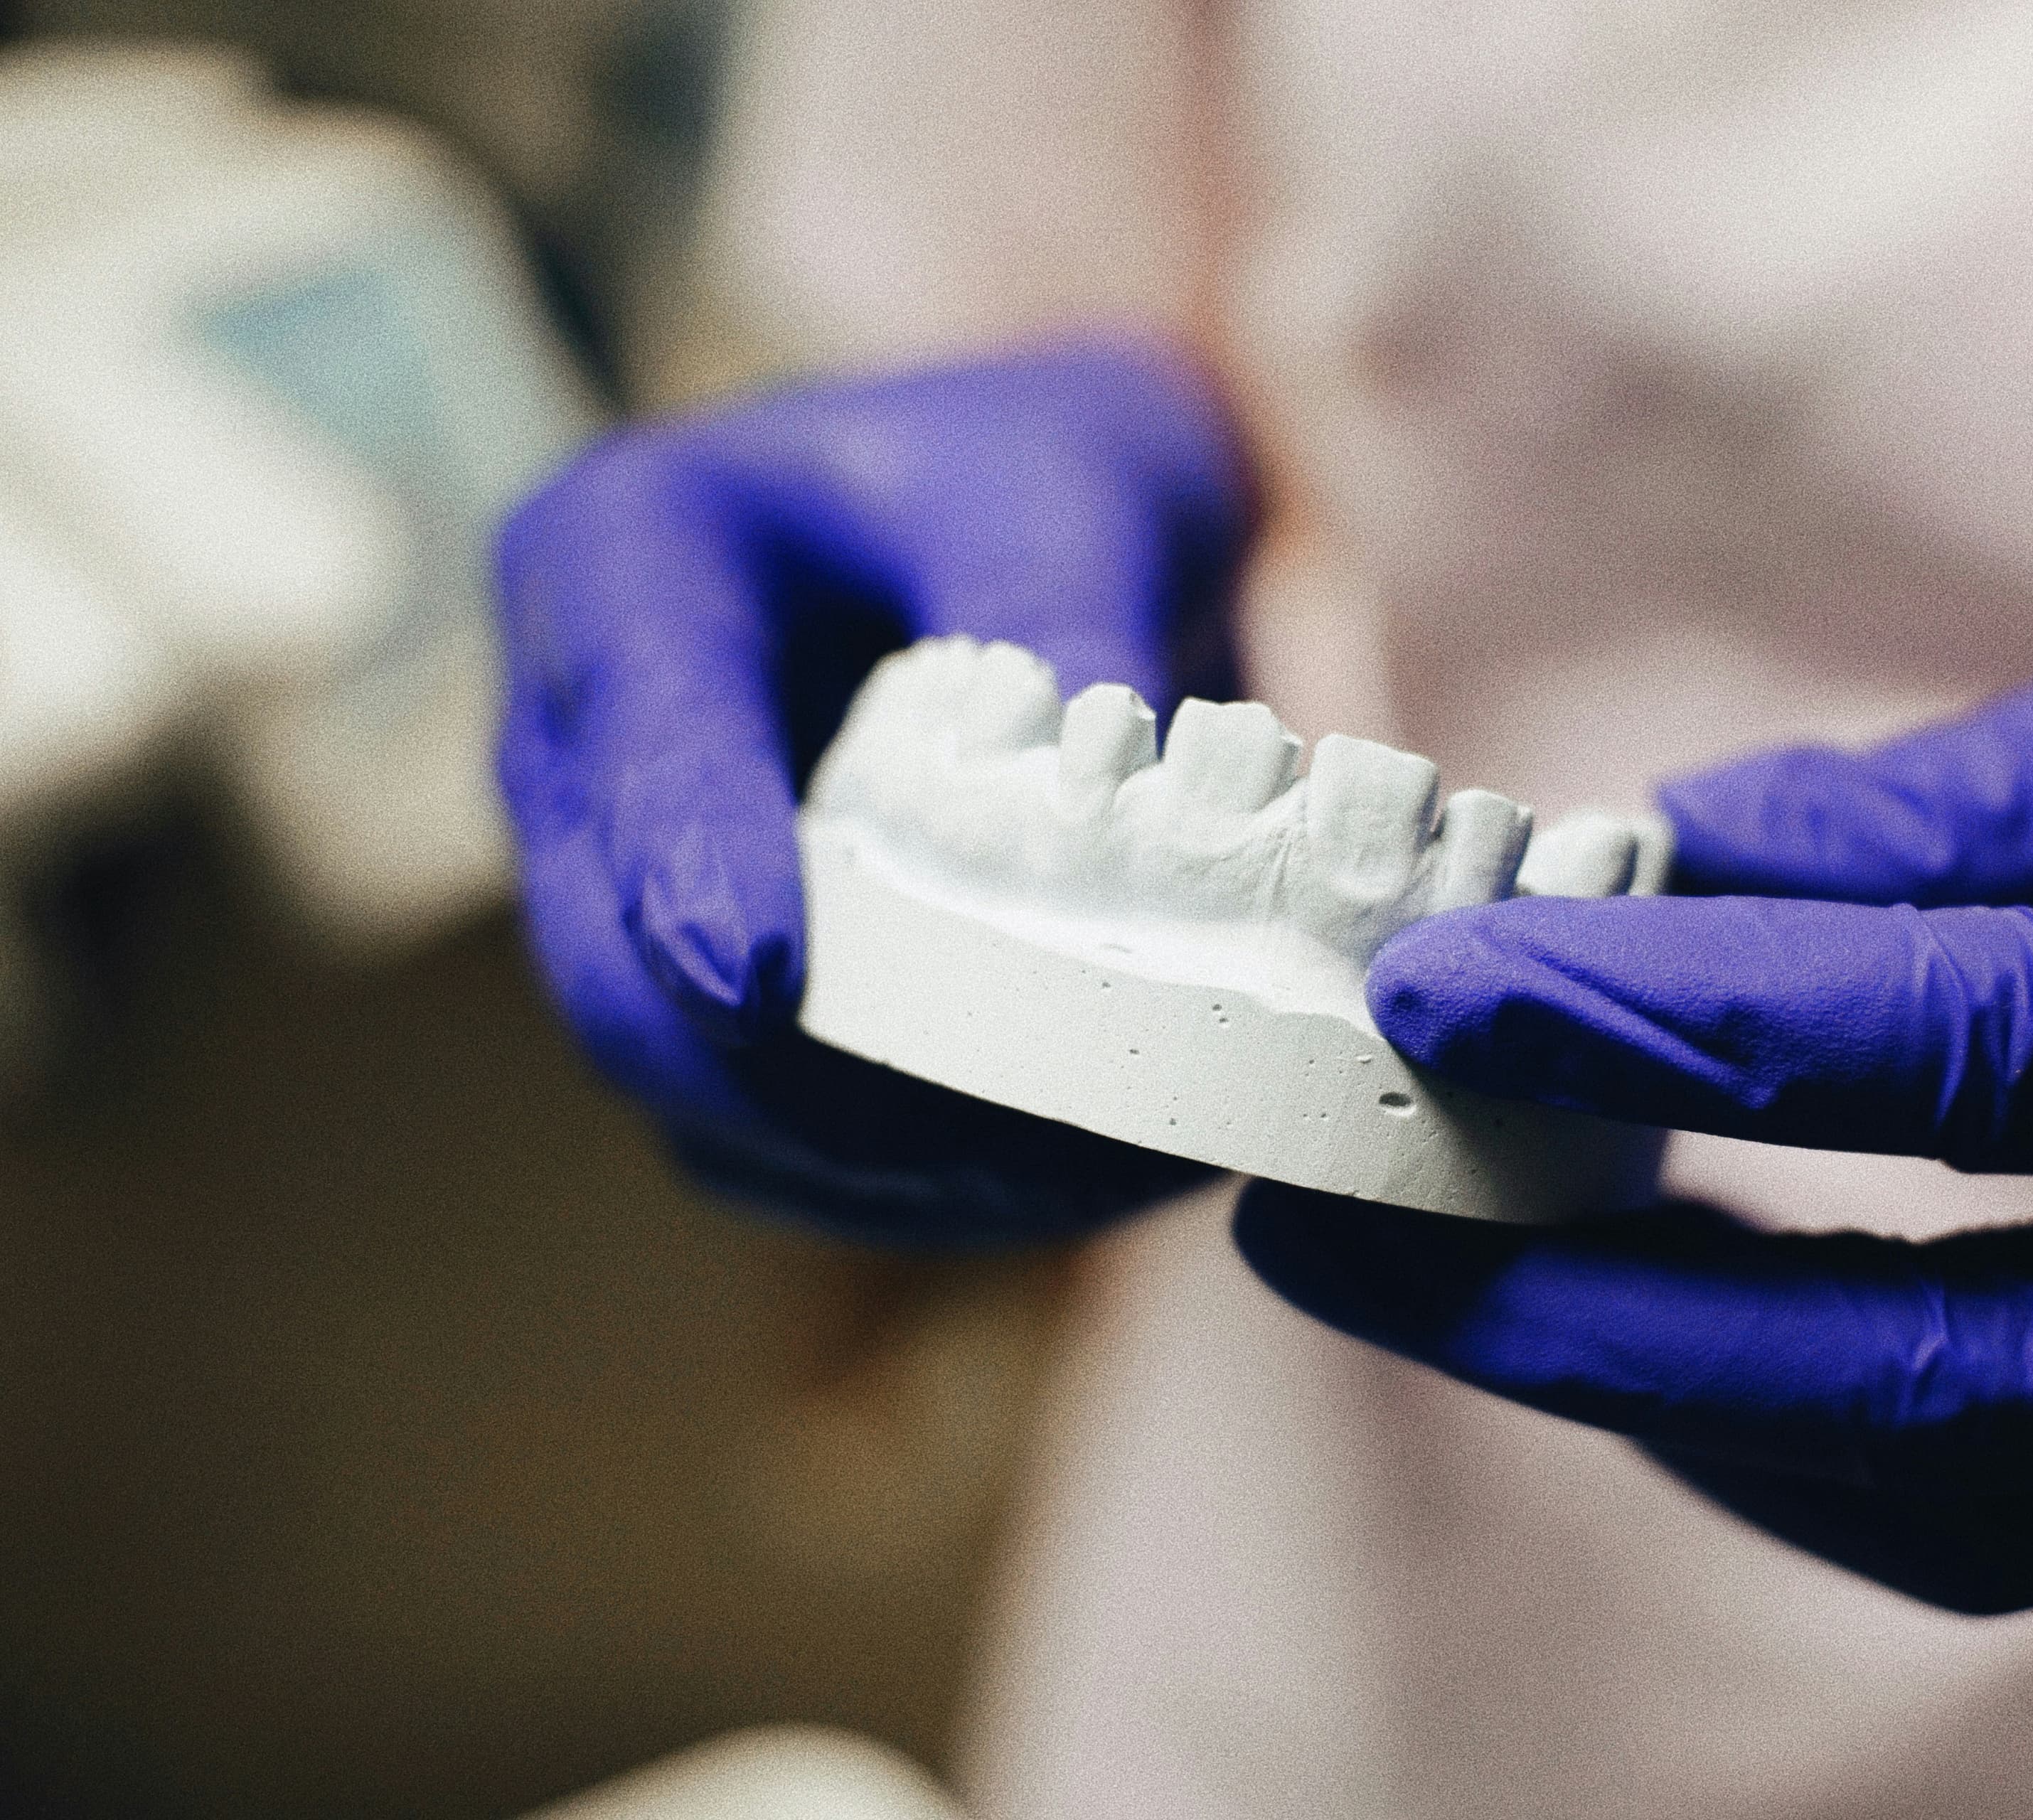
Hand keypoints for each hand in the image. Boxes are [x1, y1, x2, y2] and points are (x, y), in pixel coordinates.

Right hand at [498, 338, 1251, 1239]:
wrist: (1041, 531)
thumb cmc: (1044, 478)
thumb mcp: (1077, 488)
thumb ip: (1069, 608)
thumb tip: (1103, 793)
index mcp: (621, 560)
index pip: (635, 730)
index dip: (684, 863)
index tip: (753, 979)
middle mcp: (575, 738)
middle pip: (610, 964)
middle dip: (795, 1079)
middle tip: (1011, 1134)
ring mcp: (614, 885)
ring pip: (685, 1089)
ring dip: (870, 1166)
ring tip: (1089, 1175)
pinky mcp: (694, 995)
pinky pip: (758, 1142)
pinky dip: (898, 1188)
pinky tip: (1060, 1181)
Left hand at [1237, 526, 2032, 1609]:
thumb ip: (1986, 794)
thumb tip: (1678, 857)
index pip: (2000, 1051)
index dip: (1699, 1028)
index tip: (1449, 988)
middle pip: (1944, 1362)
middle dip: (1598, 1309)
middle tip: (1336, 1230)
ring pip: (1957, 1485)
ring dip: (1663, 1396)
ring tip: (1440, 1278)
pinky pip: (2007, 1511)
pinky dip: (1789, 1447)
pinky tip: (1640, 1345)